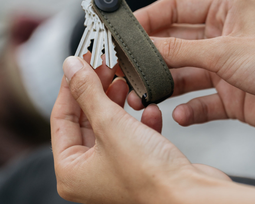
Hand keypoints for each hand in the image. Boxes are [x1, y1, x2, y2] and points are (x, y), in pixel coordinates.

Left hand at [51, 56, 229, 203]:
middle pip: (85, 118)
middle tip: (103, 67)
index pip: (61, 116)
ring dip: (118, 101)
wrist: (192, 196)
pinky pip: (130, 132)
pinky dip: (138, 119)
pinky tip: (149, 110)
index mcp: (72, 169)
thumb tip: (71, 67)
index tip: (78, 63)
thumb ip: (87, 92)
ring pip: (108, 122)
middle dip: (96, 90)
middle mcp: (90, 170)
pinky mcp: (136, 161)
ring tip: (123, 82)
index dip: (70, 85)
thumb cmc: (150, 175)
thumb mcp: (110, 123)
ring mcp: (114, 165)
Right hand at [129, 0, 254, 136]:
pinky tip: (182, 115)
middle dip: (151, 57)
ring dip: (165, 87)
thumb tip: (146, 46)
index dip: (149, 18)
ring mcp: (223, 68)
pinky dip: (189, 110)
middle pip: (174, 44)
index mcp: (224, 13)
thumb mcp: (224, 51)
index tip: (127, 30)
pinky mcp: (229, 95)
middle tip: (129, 67)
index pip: (175, 8)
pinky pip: (201, 101)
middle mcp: (222, 39)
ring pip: (183, 74)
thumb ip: (180, 50)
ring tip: (146, 96)